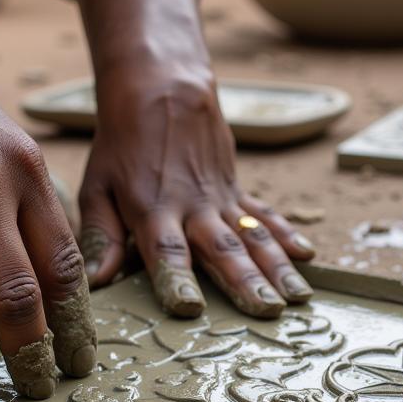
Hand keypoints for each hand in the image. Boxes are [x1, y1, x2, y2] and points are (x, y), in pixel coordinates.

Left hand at [78, 51, 314, 318]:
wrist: (161, 89)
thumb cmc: (121, 144)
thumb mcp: (98, 187)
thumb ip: (101, 237)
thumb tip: (94, 281)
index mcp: (152, 210)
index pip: (166, 252)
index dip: (176, 280)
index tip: (189, 308)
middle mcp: (191, 207)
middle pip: (221, 248)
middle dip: (244, 282)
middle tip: (268, 312)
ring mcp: (219, 197)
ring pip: (253, 235)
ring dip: (276, 267)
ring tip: (298, 297)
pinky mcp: (235, 188)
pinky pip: (264, 212)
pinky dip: (287, 234)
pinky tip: (307, 256)